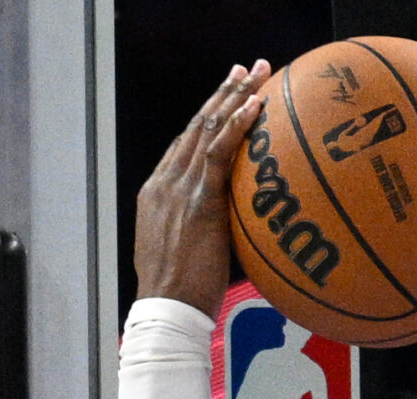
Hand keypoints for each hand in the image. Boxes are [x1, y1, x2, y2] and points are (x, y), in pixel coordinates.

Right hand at [133, 63, 269, 317]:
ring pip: (208, 129)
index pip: (185, 145)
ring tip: (259, 73)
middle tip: (247, 68)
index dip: (207, 117)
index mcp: (158, 193)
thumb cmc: (182, 296)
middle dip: (223, 93)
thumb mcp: (188, 254)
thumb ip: (207, 232)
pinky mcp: (198, 200)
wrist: (166, 311)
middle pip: (197, 126)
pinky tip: (256, 105)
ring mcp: (179, 188)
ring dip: (235, 96)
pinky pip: (219, 152)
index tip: (227, 97)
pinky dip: (238, 125)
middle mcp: (164, 182)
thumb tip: (237, 233)